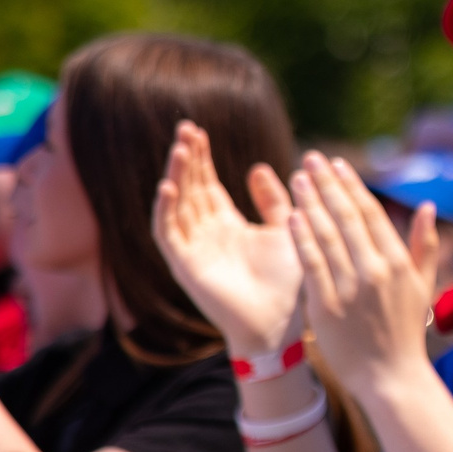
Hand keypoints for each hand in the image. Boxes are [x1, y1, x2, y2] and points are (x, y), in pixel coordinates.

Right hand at [152, 121, 303, 357]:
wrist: (282, 324)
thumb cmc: (287, 283)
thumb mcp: (286, 230)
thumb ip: (274, 201)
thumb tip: (259, 167)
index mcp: (228, 225)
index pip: (206, 184)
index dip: (201, 158)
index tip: (197, 130)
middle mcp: (205, 234)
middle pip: (189, 188)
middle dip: (186, 159)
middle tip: (185, 127)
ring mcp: (192, 249)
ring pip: (177, 205)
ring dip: (175, 176)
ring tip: (179, 148)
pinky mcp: (185, 265)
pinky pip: (168, 234)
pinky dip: (165, 211)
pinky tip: (168, 187)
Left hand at [285, 152, 439, 391]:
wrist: (390, 377)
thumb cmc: (406, 331)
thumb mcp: (423, 286)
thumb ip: (425, 245)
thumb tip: (427, 206)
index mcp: (398, 262)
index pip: (371, 213)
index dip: (351, 185)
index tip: (336, 164)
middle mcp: (375, 270)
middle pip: (346, 216)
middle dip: (327, 184)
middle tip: (311, 158)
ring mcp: (349, 288)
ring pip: (327, 235)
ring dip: (311, 202)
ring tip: (297, 177)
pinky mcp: (326, 305)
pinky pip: (311, 264)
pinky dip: (301, 237)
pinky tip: (291, 215)